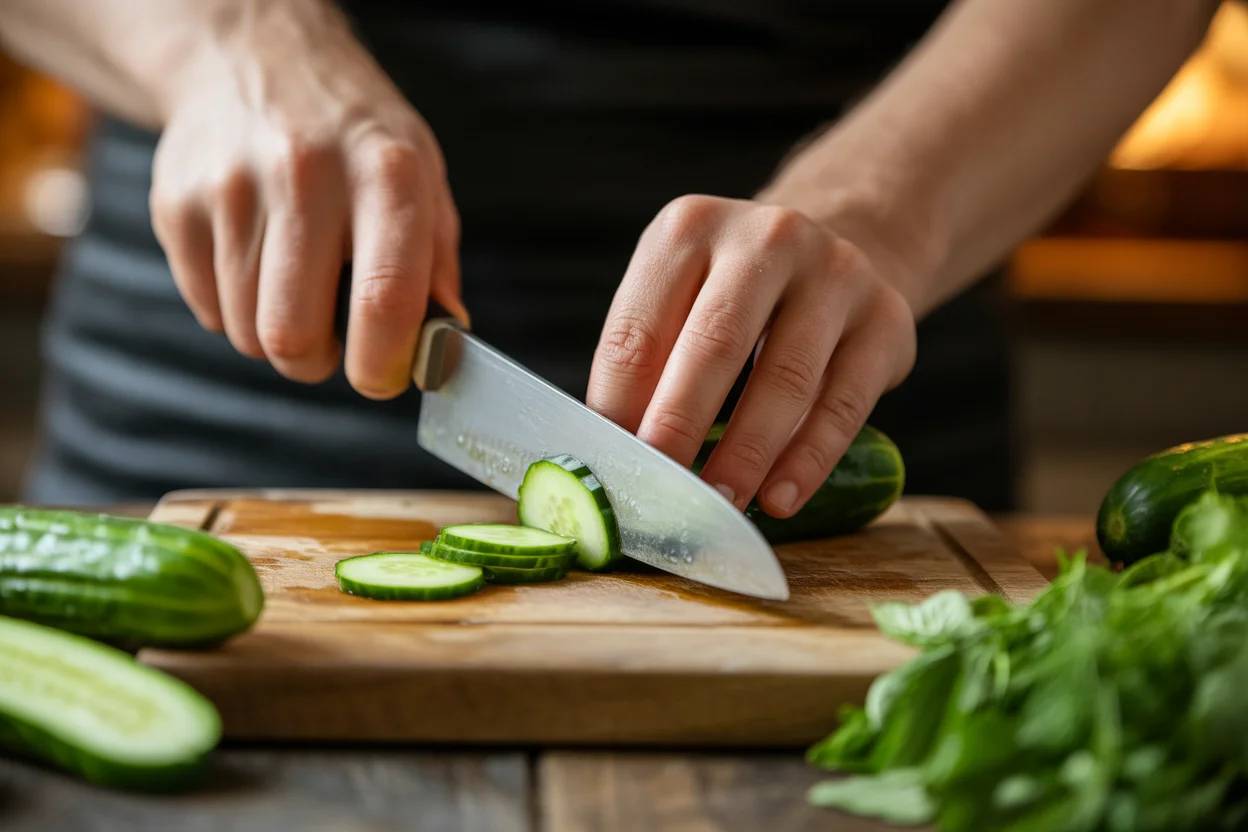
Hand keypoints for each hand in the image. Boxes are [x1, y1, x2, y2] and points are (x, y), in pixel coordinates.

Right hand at [148, 1, 465, 397]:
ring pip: (246, 332)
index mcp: (386, 174)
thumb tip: (441, 348)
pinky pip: (207, 309)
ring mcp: (231, 187)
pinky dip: (235, 308)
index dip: (383, 364)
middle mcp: (305, 175)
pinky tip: (255, 259)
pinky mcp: (176, 203)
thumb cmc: (353, 134)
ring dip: (274, 334)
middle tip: (333, 345)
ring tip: (295, 284)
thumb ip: (436, 264)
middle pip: (293, 335)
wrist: (254, 57)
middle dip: (316, 363)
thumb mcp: (422, 176)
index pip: (385, 299)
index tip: (382, 377)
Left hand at [587, 195, 916, 516]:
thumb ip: (644, 364)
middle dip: (679, 426)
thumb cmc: (734, 295)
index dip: (619, 405)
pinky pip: (844, 403)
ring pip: (786, 378)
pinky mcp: (886, 319)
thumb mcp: (679, 299)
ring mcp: (835, 273)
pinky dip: (809, 460)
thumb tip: (613, 455)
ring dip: (747, 453)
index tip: (611, 467)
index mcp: (691, 227)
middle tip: (659, 490)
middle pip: (714, 344)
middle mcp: (766, 238)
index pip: (640, 328)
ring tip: (720, 503)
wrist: (839, 252)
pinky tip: (780, 498)